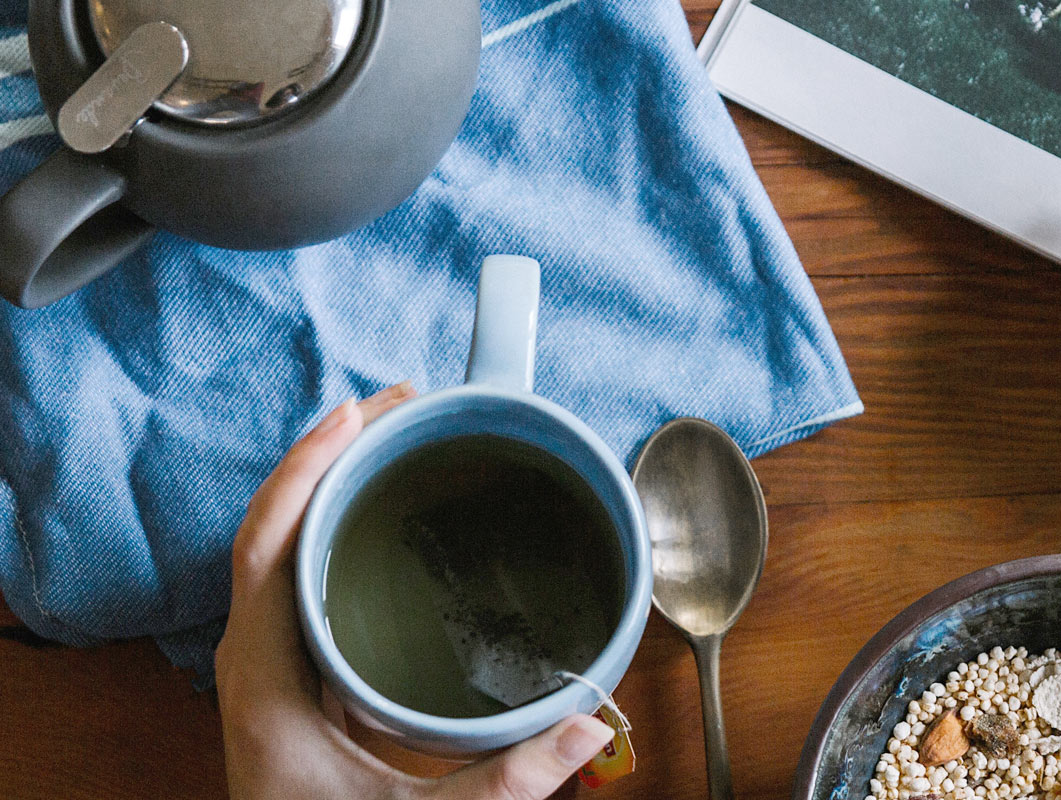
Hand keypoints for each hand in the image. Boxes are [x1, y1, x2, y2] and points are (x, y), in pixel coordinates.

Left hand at [215, 382, 613, 799]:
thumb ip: (506, 778)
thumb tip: (589, 727)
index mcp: (264, 678)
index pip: (264, 545)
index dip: (305, 470)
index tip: (354, 414)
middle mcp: (258, 657)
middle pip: (277, 525)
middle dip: (335, 453)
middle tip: (405, 404)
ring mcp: (274, 662)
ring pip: (289, 545)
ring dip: (339, 482)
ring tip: (401, 435)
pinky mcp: (298, 672)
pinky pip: (307, 575)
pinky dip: (343, 525)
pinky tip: (389, 510)